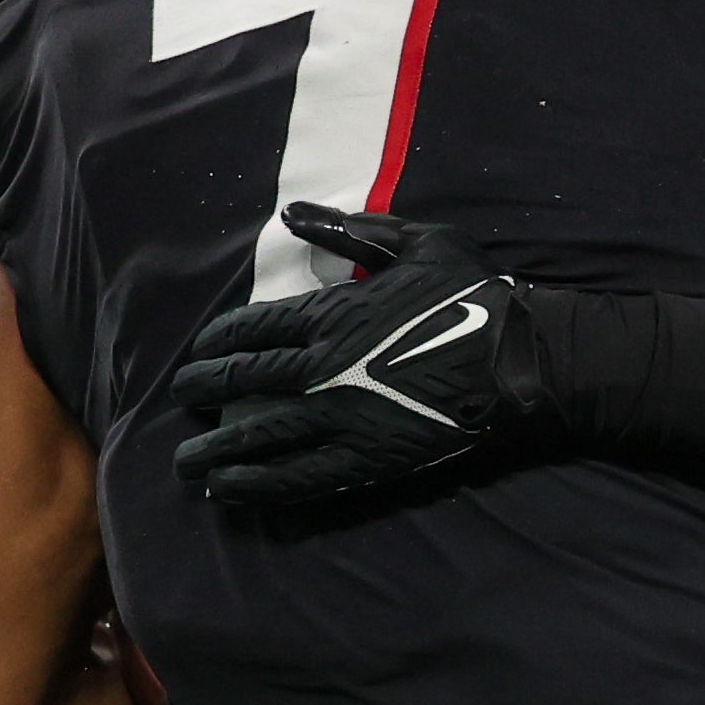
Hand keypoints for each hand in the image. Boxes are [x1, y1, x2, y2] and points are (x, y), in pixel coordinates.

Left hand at [168, 204, 531, 509]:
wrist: (520, 364)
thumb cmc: (474, 296)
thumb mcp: (417, 242)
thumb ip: (351, 230)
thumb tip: (294, 213)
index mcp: (330, 313)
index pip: (249, 329)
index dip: (216, 341)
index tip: (201, 352)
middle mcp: (321, 367)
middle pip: (243, 379)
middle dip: (203, 389)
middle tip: (183, 398)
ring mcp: (339, 418)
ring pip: (258, 434)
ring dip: (214, 449)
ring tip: (188, 463)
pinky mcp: (363, 460)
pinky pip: (295, 477)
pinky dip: (255, 484)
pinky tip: (225, 490)